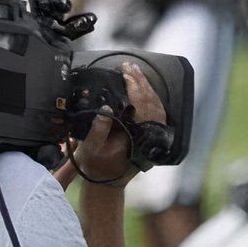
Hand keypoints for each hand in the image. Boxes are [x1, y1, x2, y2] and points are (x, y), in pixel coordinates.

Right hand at [70, 64, 164, 186]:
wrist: (107, 181)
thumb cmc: (97, 164)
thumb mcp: (92, 147)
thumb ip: (98, 128)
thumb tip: (105, 108)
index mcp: (137, 137)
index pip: (140, 105)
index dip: (134, 87)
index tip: (125, 72)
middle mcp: (148, 135)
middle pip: (150, 102)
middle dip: (140, 81)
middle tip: (129, 66)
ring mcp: (152, 135)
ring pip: (155, 105)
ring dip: (146, 86)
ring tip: (135, 71)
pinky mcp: (150, 134)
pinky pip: (155, 111)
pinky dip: (150, 96)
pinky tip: (143, 86)